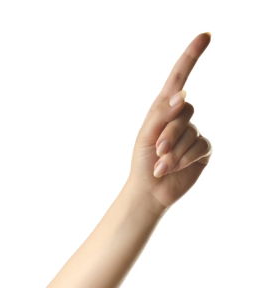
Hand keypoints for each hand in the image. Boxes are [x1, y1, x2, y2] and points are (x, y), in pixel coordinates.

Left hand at [126, 32, 212, 214]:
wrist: (149, 190)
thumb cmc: (142, 162)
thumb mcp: (146, 134)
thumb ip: (162, 112)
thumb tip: (183, 95)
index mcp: (165, 108)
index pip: (180, 76)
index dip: (192, 55)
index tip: (205, 36)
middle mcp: (181, 117)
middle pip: (185, 111)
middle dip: (168, 133)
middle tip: (156, 151)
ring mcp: (194, 132)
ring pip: (190, 133)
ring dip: (173, 152)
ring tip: (160, 165)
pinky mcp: (202, 149)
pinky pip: (199, 147)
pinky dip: (183, 159)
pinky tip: (171, 169)